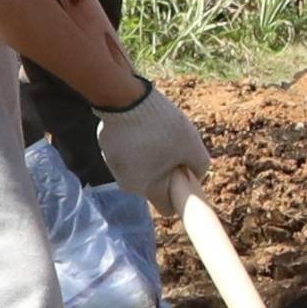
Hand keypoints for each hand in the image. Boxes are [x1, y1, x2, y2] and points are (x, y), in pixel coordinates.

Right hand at [92, 84, 209, 198]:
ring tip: (156, 132)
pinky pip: (129, 152)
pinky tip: (141, 126)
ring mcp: (114, 166)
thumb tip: (195, 176)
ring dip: (151, 156)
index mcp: (148, 189)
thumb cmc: (161, 127)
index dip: (180, 195)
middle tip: (173, 147)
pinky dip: (136, 144)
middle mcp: (127, 184)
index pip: (168, 208)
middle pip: (155, 185)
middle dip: (166, 170)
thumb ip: (200, 168)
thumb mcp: (192, 146)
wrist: (125, 99)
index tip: (184, 175)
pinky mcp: (107, 149)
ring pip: (141, 168)